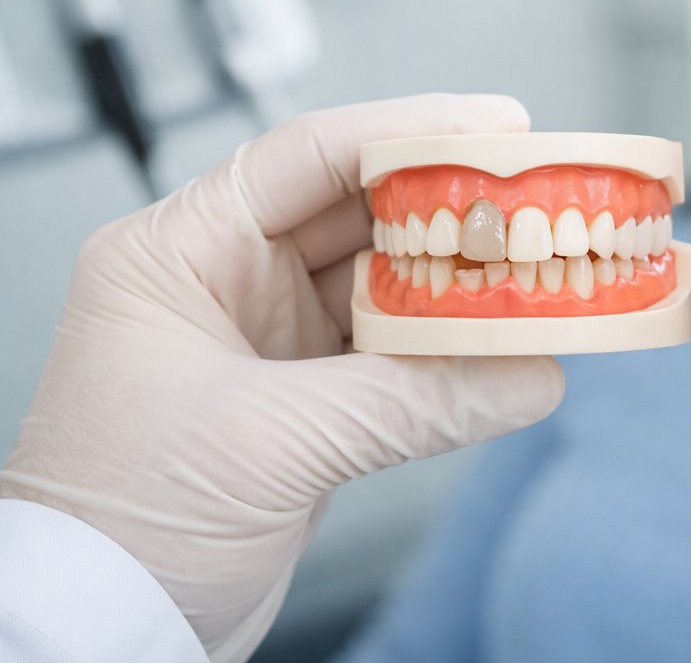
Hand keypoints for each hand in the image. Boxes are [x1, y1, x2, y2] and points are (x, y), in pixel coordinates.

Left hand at [0, 95, 565, 661]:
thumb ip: (410, 400)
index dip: (408, 132)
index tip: (499, 125)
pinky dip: (452, 354)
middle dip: (453, 209)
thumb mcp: (270, 444)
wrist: (99, 632)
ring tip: (543, 271)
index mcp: (178, 254)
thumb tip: (530, 374)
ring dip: (462, 285)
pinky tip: (510, 348)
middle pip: (361, 214)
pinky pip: (396, 355)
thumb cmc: (123, 527)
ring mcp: (268, 341)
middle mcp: (223, 282)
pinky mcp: (306, 400)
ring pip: (387, 285)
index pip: (307, 157)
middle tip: (542, 202)